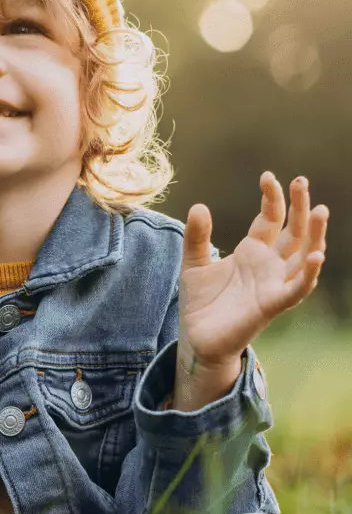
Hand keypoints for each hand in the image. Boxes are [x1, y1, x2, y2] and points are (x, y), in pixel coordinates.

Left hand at [179, 172, 329, 367]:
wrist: (197, 337)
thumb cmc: (201, 301)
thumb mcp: (193, 262)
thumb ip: (197, 236)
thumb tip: (198, 205)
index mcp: (253, 251)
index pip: (271, 218)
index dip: (272, 198)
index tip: (268, 176)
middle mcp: (270, 264)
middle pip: (294, 231)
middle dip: (300, 206)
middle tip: (302, 180)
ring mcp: (274, 283)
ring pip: (305, 255)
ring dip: (315, 234)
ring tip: (320, 210)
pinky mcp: (273, 304)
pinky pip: (297, 288)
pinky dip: (309, 274)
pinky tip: (316, 256)